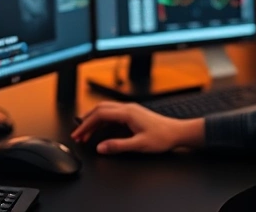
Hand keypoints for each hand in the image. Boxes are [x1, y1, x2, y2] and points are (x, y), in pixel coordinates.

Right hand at [71, 102, 204, 154]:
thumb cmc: (162, 137)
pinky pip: (113, 114)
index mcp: (128, 113)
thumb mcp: (139, 145)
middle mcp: (128, 108)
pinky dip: (102, 122)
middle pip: (100, 110)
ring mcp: (130, 110)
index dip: (86, 124)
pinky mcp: (133, 115)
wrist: (177, 132)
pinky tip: (99, 131)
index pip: (100, 114)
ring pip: (106, 111)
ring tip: (85, 133)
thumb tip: (101, 147)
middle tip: (78, 134)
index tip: (78, 134)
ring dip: (94, 121)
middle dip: (86, 121)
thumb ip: (118, 146)